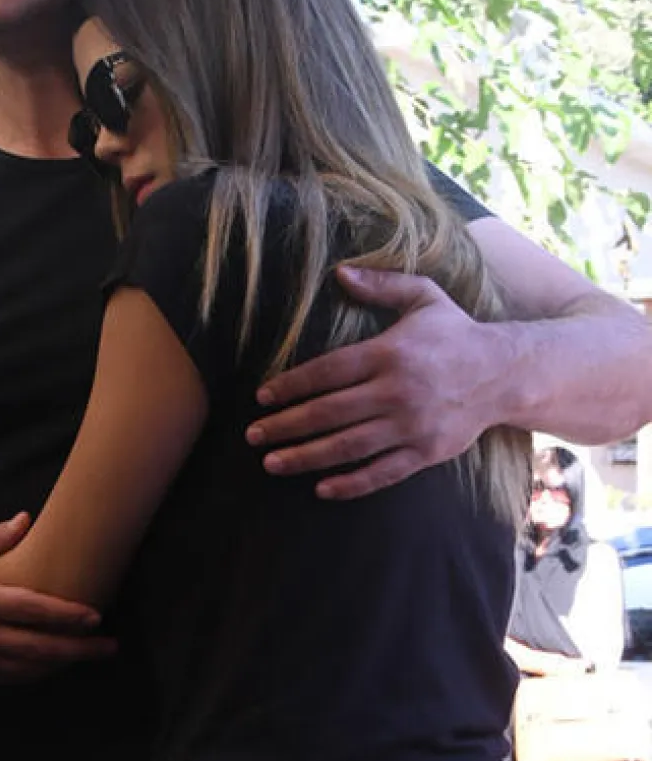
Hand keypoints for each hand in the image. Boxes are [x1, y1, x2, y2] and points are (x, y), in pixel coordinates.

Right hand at [0, 514, 114, 682]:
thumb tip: (25, 521)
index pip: (30, 610)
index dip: (65, 615)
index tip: (94, 616)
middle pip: (38, 648)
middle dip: (77, 649)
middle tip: (108, 646)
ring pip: (28, 669)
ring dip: (62, 664)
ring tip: (89, 655)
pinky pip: (11, 679)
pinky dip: (37, 673)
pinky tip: (54, 665)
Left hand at [245, 267, 499, 499]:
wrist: (506, 372)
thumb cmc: (456, 333)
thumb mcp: (424, 297)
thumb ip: (382, 285)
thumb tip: (340, 272)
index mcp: (390, 353)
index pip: (328, 371)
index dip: (291, 385)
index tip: (263, 396)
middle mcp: (398, 391)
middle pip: (329, 412)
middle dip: (286, 425)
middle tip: (254, 435)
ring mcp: (412, 425)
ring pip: (349, 446)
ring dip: (306, 457)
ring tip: (273, 462)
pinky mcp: (427, 452)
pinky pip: (383, 473)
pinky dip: (351, 483)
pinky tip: (321, 488)